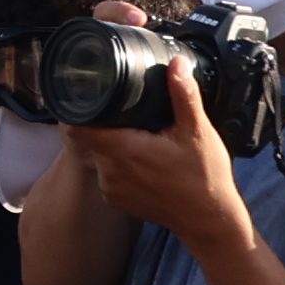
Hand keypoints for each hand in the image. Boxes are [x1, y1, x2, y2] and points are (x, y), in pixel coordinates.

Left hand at [65, 56, 252, 258]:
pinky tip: (141, 160)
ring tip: (138, 136)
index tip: (87, 97)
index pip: (79, 128)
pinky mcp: (117, 200)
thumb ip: (183, 95)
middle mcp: (111, 171)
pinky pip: (108, 174)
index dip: (78, 111)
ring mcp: (111, 188)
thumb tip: (176, 64)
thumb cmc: (204, 177)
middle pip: (90, 139)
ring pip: (99, 156)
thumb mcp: (198, 131)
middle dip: (103, 124)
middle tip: (124, 112)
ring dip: (112, 145)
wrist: (207, 219)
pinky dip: (119, 165)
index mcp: (125, 150)